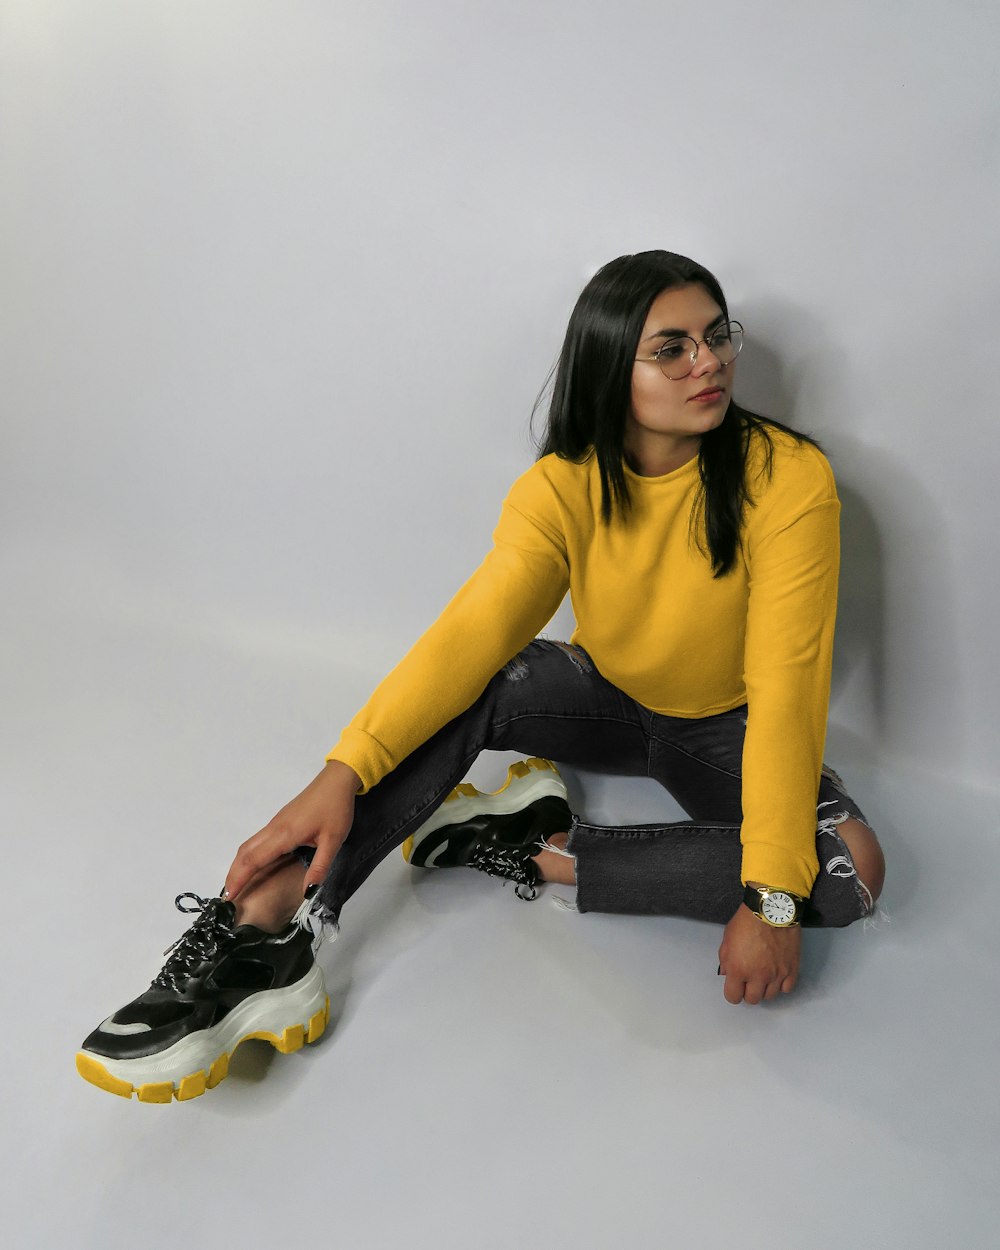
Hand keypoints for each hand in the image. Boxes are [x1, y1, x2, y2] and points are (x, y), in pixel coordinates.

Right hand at [223, 760, 361, 901]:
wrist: (336, 781)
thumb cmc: (335, 809)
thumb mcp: (333, 841)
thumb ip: (319, 867)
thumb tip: (308, 892)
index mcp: (284, 835)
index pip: (254, 860)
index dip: (239, 879)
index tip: (228, 897)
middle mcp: (274, 829)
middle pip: (244, 852)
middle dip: (232, 874)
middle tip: (226, 896)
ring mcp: (275, 823)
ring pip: (248, 844)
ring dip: (238, 864)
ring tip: (235, 883)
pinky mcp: (280, 820)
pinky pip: (257, 840)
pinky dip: (247, 855)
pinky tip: (253, 864)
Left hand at [717, 904, 800, 1004]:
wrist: (771, 910)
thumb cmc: (745, 923)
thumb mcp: (727, 940)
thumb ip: (726, 961)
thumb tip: (728, 975)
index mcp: (738, 970)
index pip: (733, 997)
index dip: (733, 992)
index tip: (735, 985)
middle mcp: (758, 977)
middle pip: (752, 999)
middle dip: (748, 991)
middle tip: (749, 980)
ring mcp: (777, 975)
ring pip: (769, 996)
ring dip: (764, 989)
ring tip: (763, 976)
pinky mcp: (792, 970)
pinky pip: (786, 989)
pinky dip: (780, 985)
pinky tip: (777, 975)